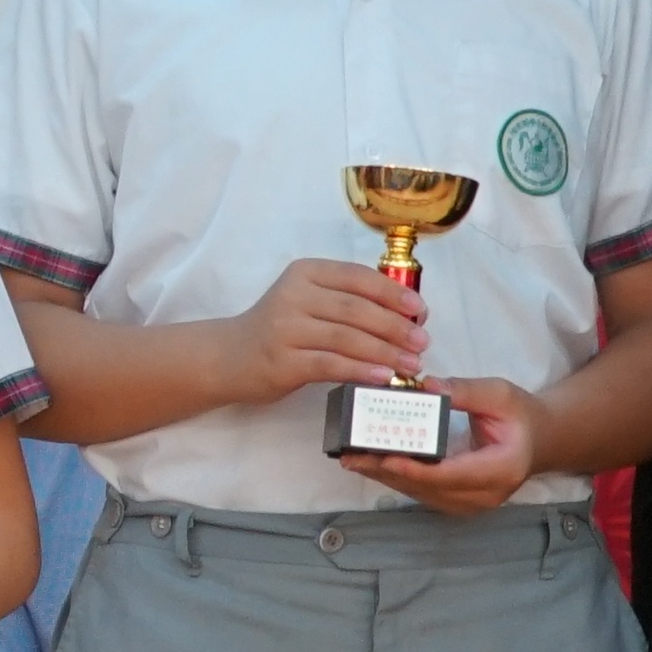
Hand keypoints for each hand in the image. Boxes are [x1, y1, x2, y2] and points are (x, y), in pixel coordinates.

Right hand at [230, 260, 428, 407]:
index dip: (393, 293)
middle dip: (395, 326)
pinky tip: (382, 378)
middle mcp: (293, 295)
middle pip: (355, 309)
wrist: (229, 356)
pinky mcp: (282, 360)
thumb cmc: (280, 329)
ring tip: (412, 364)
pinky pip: (330, 364)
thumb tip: (405, 318)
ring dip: (385, 352)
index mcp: (305, 273)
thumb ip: (346, 301)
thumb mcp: (308, 302)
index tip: (420, 311)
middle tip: (422, 343)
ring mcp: (285, 328)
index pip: (357, 277)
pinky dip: (360, 370)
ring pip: (346, 337)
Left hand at [364, 379, 540, 515]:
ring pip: (419, 493)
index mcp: (500, 470)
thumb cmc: (521, 415)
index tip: (383, 457)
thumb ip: (465, 391)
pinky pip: (421, 492)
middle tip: (350, 455)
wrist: (538, 439)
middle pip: (427, 488)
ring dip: (384, 477)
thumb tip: (427, 385)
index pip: (449, 475)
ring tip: (351, 458)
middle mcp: (483, 494)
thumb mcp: (500, 394)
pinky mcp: (456, 501)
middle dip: (386, 472)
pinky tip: (370, 464)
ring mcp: (470, 503)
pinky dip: (395, 478)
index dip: (414, 469)